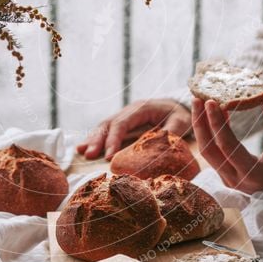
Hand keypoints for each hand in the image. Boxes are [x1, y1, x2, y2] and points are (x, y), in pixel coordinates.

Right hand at [77, 99, 191, 160]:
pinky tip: (85, 147)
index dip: (113, 139)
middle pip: (108, 123)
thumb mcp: (181, 121)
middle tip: (89, 155)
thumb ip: (172, 131)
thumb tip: (162, 144)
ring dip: (93, 139)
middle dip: (97, 139)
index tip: (108, 156)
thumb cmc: (179, 114)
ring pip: (104, 126)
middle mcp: (129, 111)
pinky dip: (95, 138)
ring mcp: (124, 116)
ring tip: (82, 151)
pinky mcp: (123, 123)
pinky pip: (106, 130)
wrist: (177, 105)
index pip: (122, 123)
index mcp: (141, 108)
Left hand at [191, 96, 262, 194]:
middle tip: (197, 98)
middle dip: (201, 123)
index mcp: (253, 172)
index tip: (211, 101)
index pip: (227, 146)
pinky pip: (211, 153)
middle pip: (209, 150)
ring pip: (206, 152)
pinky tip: (213, 114)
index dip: (217, 123)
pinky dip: (209, 133)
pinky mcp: (224, 176)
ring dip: (201, 127)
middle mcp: (235, 178)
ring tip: (199, 103)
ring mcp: (227, 179)